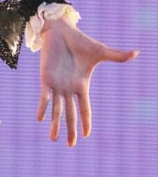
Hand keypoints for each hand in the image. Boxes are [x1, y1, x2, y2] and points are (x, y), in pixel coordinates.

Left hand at [37, 19, 137, 146]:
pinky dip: (43, 106)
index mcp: (82, 85)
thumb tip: (137, 52)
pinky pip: (44, 96)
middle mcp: (69, 88)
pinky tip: (40, 118)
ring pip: (57, 109)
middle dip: (70, 130)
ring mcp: (57, 84)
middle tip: (70, 145)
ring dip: (56, 124)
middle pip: (71, 114)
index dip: (86, 122)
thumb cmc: (79, 41)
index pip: (84, 108)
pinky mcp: (46, 78)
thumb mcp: (100, 51)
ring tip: (54, 139)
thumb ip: (117, 56)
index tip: (86, 135)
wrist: (61, 30)